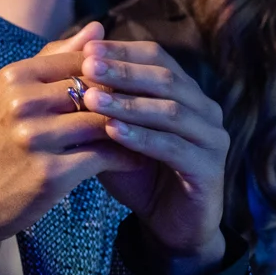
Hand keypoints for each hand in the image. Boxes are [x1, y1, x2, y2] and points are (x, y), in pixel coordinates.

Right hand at [0, 23, 135, 264]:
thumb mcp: (8, 95)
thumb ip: (53, 60)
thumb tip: (99, 27)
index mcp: (14, 78)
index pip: (81, 60)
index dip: (111, 72)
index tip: (133, 83)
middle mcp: (22, 103)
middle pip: (95, 90)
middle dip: (127, 99)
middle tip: (156, 106)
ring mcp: (35, 138)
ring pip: (103, 122)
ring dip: (133, 128)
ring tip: (154, 132)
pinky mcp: (50, 173)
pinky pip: (104, 157)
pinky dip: (126, 156)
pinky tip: (138, 158)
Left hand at [75, 32, 229, 274]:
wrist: (167, 225)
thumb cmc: (136, 172)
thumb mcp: (109, 131)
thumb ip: (94, 98)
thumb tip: (63, 58)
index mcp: (186, 92)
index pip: (155, 57)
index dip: (121, 52)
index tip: (86, 50)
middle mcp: (205, 108)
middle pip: (165, 78)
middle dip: (123, 72)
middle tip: (87, 67)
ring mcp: (212, 137)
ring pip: (170, 111)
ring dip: (129, 103)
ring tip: (92, 99)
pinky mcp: (210, 168)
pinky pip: (173, 147)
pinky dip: (142, 137)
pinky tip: (112, 131)